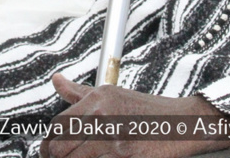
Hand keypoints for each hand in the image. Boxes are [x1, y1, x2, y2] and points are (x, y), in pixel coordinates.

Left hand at [39, 74, 229, 157]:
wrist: (181, 123)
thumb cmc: (145, 110)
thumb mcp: (111, 94)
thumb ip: (79, 93)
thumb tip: (56, 80)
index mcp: (97, 99)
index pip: (58, 125)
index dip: (48, 143)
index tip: (48, 150)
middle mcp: (102, 115)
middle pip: (61, 147)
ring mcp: (113, 138)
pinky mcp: (124, 155)